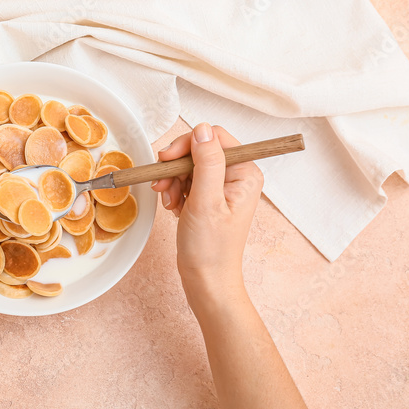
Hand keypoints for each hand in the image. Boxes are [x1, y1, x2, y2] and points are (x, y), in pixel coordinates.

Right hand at [152, 123, 263, 310]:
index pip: (214, 138)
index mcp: (245, 172)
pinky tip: (174, 207)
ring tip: (170, 202)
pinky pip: (186, 180)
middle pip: (199, 150)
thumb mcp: (206, 201)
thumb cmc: (211, 248)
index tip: (167, 161)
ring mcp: (223, 186)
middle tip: (163, 185)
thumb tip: (203, 129)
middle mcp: (237, 176)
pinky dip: (175, 190)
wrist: (206, 279)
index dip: (187, 145)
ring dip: (173, 180)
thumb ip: (207, 162)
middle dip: (176, 167)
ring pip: (189, 165)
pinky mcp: (209, 197)